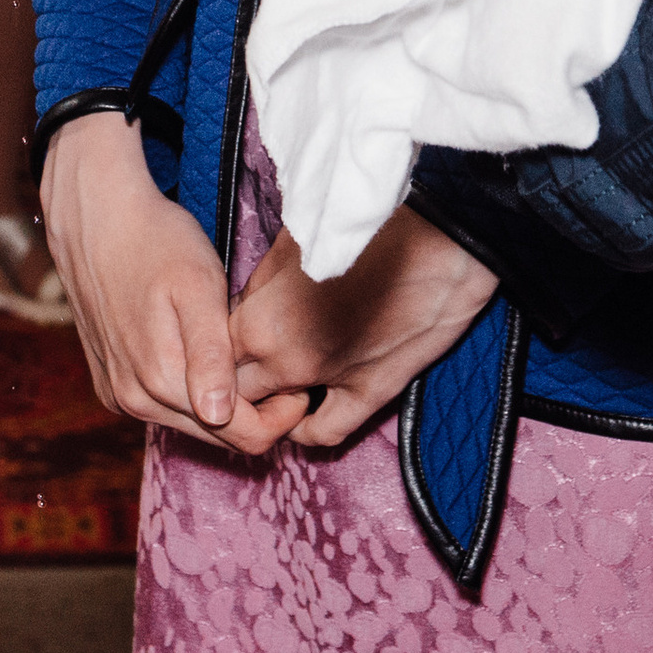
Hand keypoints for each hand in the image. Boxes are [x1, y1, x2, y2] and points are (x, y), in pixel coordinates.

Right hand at [40, 110, 306, 453]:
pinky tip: (202, 355)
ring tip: (244, 357)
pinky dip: (189, 393)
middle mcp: (135, 401)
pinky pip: (161, 407)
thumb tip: (219, 414)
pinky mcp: (109, 383)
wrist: (97, 217)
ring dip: (222, 403)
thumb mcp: (198, 286)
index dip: (281, 417)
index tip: (301, 384)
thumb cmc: (158, 241)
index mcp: (162, 381)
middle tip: (279, 368)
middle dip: (256, 412)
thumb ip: (210, 354)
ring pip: (189, 423)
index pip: (242, 437)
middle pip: (218, 437)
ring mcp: (118, 394)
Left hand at [228, 212, 498, 446]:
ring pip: (273, 418)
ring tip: (273, 388)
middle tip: (243, 365)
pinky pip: (326, 432)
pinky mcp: (371, 391)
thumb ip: (262, 280)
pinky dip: (308, 429)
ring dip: (268, 406)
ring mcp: (328, 380)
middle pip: (237, 391)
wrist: (438, 229)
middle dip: (233, 381)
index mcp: (260, 317)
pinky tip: (306, 414)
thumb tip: (248, 302)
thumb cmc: (364, 220)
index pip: (214, 352)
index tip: (223, 337)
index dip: (214, 346)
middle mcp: (285, 359)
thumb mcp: (296, 236)